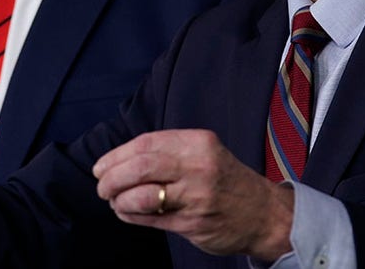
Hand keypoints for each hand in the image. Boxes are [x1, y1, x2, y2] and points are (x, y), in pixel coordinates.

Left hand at [92, 129, 294, 260]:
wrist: (264, 214)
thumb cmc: (223, 180)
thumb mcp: (203, 152)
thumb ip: (167, 152)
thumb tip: (118, 160)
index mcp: (198, 142)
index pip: (145, 144)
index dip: (116, 156)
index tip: (101, 166)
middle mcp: (198, 166)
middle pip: (140, 167)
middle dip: (112, 177)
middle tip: (102, 186)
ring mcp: (197, 196)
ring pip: (142, 195)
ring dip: (119, 199)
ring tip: (114, 201)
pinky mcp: (194, 223)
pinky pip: (151, 219)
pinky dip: (131, 215)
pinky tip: (126, 213)